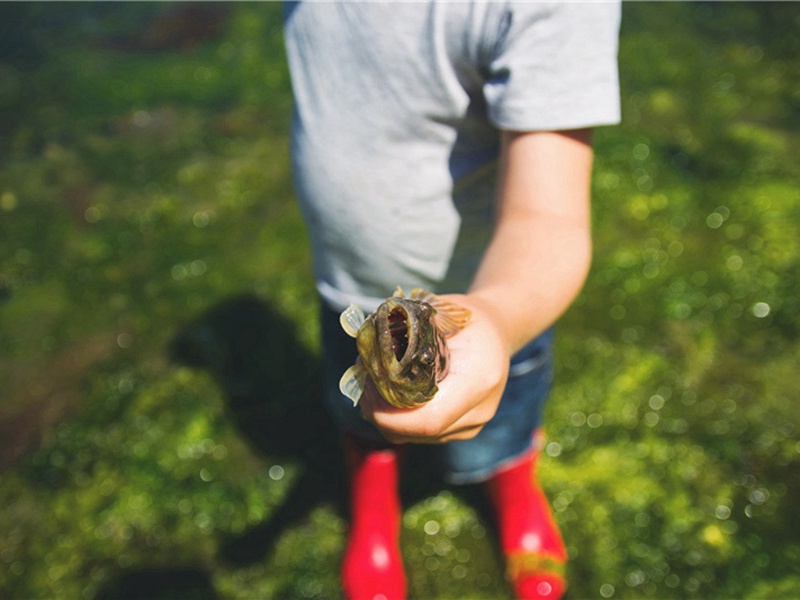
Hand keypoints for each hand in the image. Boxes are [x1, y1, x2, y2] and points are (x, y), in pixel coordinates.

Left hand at [358, 294, 510, 443]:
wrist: (498, 331)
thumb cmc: (468, 318)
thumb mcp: (441, 312)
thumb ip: (408, 332)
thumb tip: (368, 349)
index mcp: (479, 380)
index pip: (429, 419)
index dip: (391, 415)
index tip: (369, 387)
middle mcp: (479, 411)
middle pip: (417, 433)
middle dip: (381, 413)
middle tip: (364, 381)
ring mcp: (471, 425)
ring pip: (414, 437)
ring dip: (386, 416)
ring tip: (373, 383)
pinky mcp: (460, 430)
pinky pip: (420, 434)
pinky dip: (399, 418)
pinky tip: (390, 393)